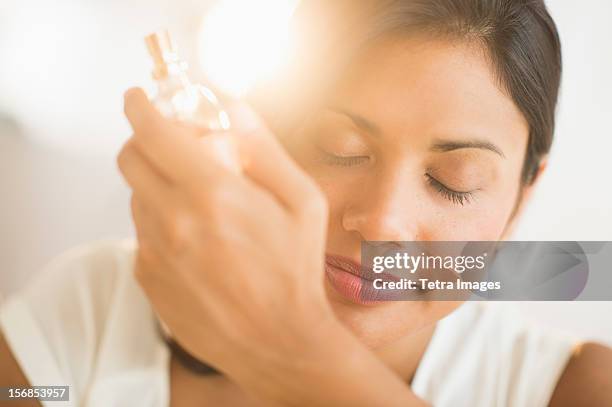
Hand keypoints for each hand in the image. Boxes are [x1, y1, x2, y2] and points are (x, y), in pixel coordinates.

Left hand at [119, 87, 334, 392]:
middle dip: (146, 142)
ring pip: (136, 197)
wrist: (278, 341)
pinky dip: (162, 224)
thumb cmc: (295, 271)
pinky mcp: (148, 278)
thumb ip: (264, 147)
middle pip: (131, 158)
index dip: (141, 106)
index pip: (154, 132)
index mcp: (213, 194)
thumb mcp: (302, 200)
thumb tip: (233, 107)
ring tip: (200, 207)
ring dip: (159, 187)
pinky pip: (142, 234)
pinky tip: (197, 243)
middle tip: (175, 148)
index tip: (139, 98)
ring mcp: (155, 253)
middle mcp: (174, 221)